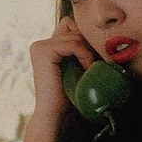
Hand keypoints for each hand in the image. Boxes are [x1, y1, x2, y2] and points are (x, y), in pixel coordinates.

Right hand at [23, 16, 95, 141]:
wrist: (56, 114)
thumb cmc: (69, 95)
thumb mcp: (75, 68)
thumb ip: (79, 51)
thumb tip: (101, 35)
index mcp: (45, 47)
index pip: (69, 26)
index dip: (83, 39)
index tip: (91, 59)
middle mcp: (40, 45)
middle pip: (72, 27)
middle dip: (86, 43)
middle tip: (91, 64)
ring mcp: (39, 47)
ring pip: (74, 35)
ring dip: (87, 51)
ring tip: (89, 69)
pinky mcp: (44, 52)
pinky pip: (73, 43)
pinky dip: (84, 55)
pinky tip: (86, 69)